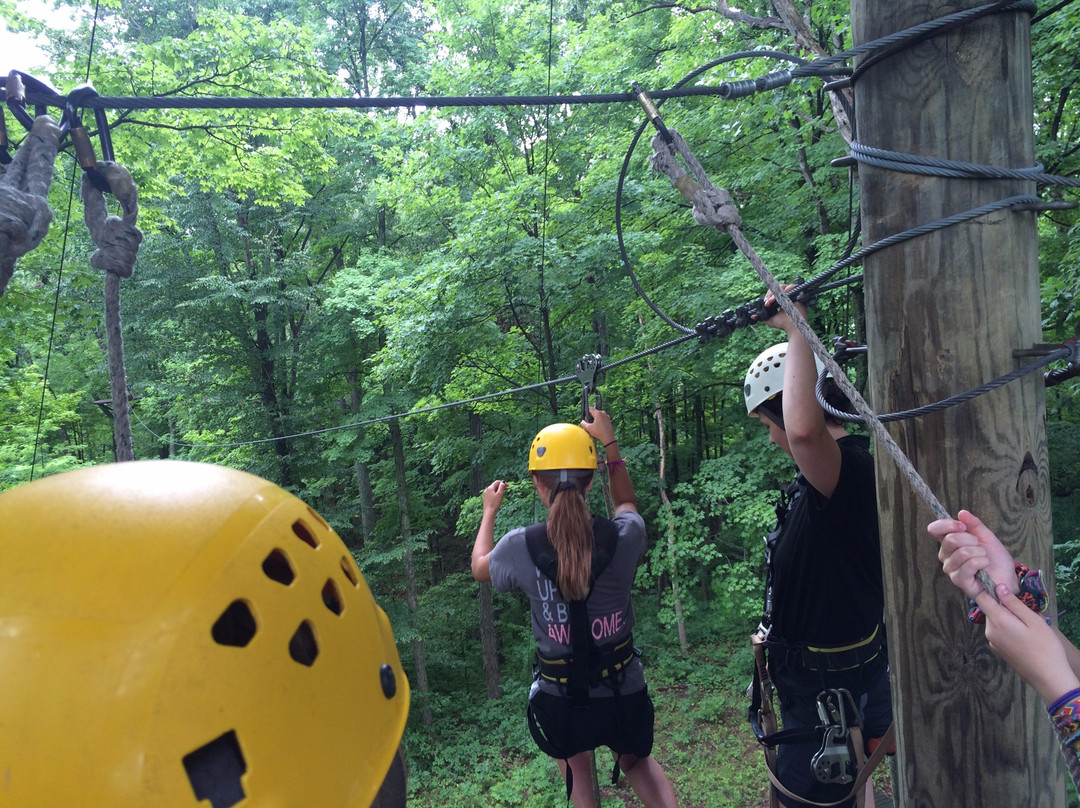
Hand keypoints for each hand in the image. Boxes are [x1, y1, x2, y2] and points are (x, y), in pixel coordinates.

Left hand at [483, 480, 507, 512]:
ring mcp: (485, 494)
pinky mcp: (485, 498)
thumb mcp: (500, 494)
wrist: (489, 512)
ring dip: (498, 490)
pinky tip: (498, 497)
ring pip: (493, 490)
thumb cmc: (495, 503)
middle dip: (501, 487)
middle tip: (507, 489)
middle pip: (495, 486)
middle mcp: (486, 490)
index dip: (503, 483)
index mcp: (490, 488)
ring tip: (503, 494)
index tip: (507, 485)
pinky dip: (495, 494)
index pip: (497, 482)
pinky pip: (491, 494)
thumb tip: (502, 482)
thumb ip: (501, 487)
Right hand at [581, 407, 614, 446]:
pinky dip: (599, 421)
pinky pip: (602, 418)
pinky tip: (598, 427)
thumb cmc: (599, 432)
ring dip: (595, 419)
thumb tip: (582, 421)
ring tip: (593, 426)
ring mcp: (606, 416)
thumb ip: (583, 423)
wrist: (608, 437)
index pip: (590, 408)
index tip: (585, 417)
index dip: (586, 412)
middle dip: (591, 416)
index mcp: (598, 413)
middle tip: (589, 423)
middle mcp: (603, 413)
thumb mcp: (588, 428)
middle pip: (594, 411)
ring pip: (598, 415)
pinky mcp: (608, 420)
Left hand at [754, 283, 804, 333]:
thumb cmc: (783, 324)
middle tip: (767, 302)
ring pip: (782, 286)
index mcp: (781, 300)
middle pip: (777, 288)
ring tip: (771, 301)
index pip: (773, 292)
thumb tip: (752, 316)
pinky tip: (779, 299)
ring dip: (775, 293)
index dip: (768, 295)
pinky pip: (791, 287)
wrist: (792, 327)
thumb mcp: (770, 320)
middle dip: (770, 294)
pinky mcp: (798, 294)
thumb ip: (762, 317)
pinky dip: (784, 291)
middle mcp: (787, 296)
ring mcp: (792, 294)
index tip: (765, 302)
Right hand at [927, 509, 1017, 598]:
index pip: (935, 529)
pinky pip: (970, 564)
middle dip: (971, 540)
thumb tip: (962, 512)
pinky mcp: (959, 580)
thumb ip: (974, 524)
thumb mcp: (986, 537)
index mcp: (949, 543)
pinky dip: (982, 562)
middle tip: (980, 547)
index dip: (947, 524)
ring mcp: (951, 568)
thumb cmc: (995, 559)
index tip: (963, 526)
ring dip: (980, 553)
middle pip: (951, 539)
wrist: (1006, 577)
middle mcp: (946, 555)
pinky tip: (984, 566)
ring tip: (984, 558)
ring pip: (963, 552)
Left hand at [976, 584, 1079, 705]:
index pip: (982, 598)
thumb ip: (1014, 603)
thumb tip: (999, 587)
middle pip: (990, 610)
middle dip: (1004, 606)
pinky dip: (1009, 628)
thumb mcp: (1033, 620)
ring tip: (1029, 625)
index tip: (1000, 584)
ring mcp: (993, 642)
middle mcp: (989, 631)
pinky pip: (1000, 632)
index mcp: (997, 621)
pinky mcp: (999, 650)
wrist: (1048, 678)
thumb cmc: (1045, 647)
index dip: (988, 588)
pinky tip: (1025, 636)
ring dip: (1008, 618)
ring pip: (996, 621)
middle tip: (1026, 610)